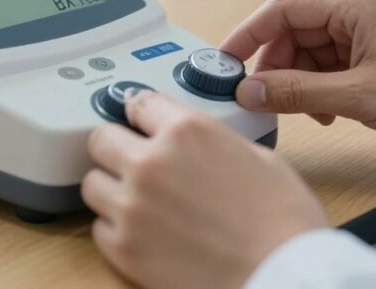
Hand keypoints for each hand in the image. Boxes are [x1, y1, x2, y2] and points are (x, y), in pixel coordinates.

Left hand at [83, 91, 326, 288]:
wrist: (283, 275)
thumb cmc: (284, 222)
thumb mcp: (257, 156)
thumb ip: (214, 140)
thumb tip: (199, 143)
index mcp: (187, 131)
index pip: (138, 103)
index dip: (141, 114)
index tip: (139, 123)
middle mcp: (151, 162)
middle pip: (101, 139)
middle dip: (117, 147)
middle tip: (133, 161)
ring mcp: (132, 206)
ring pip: (92, 183)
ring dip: (111, 188)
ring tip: (137, 201)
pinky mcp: (124, 248)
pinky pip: (99, 228)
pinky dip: (116, 229)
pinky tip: (142, 233)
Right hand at [221, 0, 375, 147]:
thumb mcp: (357, 97)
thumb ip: (296, 92)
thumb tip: (248, 90)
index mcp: (352, 2)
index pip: (279, 9)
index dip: (246, 35)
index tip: (223, 63)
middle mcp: (356, 5)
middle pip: (291, 30)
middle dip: (275, 66)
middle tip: (264, 100)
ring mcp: (365, 26)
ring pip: (307, 49)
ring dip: (299, 81)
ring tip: (308, 113)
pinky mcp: (372, 46)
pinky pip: (328, 60)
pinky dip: (318, 85)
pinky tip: (326, 111)